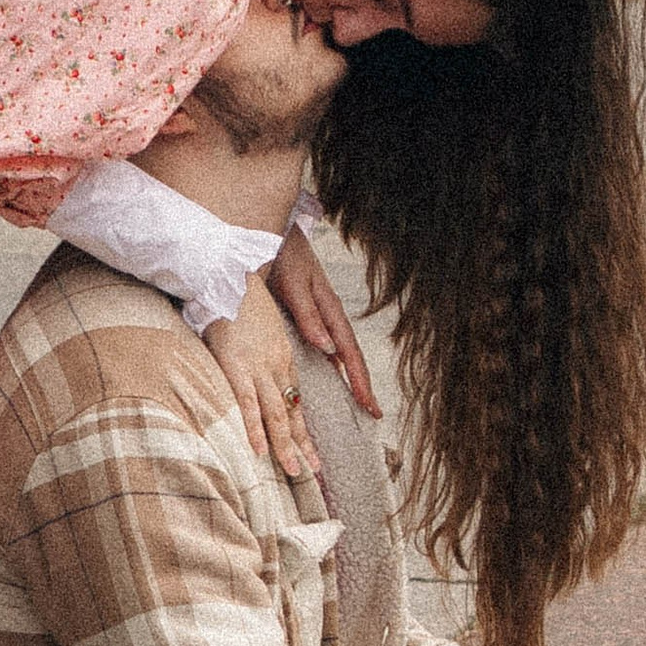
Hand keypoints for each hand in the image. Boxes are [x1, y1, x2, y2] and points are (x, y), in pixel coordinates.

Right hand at [205, 275, 318, 483]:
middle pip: (292, 412)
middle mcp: (276, 366)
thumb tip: (261, 376)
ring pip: (276, 413)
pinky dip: (253, 427)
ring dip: (285, 445)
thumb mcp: (262, 328)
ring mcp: (256, 367)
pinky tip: (259, 450)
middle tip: (311, 472)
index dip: (304, 430)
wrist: (227, 275)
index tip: (312, 454)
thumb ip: (263, 354)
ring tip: (294, 471)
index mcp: (282, 358)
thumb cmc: (239, 300)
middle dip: (302, 445)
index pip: (297, 401)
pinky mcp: (235, 365)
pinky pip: (246, 402)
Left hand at [267, 222, 379, 416]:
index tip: (369, 405)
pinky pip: (327, 344)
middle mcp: (329, 314)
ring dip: (349, 376)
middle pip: (350, 355)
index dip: (359, 380)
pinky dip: (333, 363)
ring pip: (340, 351)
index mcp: (329, 309)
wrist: (273, 232)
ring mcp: (322, 314)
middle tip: (372, 413)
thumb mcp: (293, 284)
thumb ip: (308, 315)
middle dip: (361, 384)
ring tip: (357, 400)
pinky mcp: (310, 312)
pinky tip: (330, 374)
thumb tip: (328, 347)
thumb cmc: (282, 256)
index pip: (348, 352)